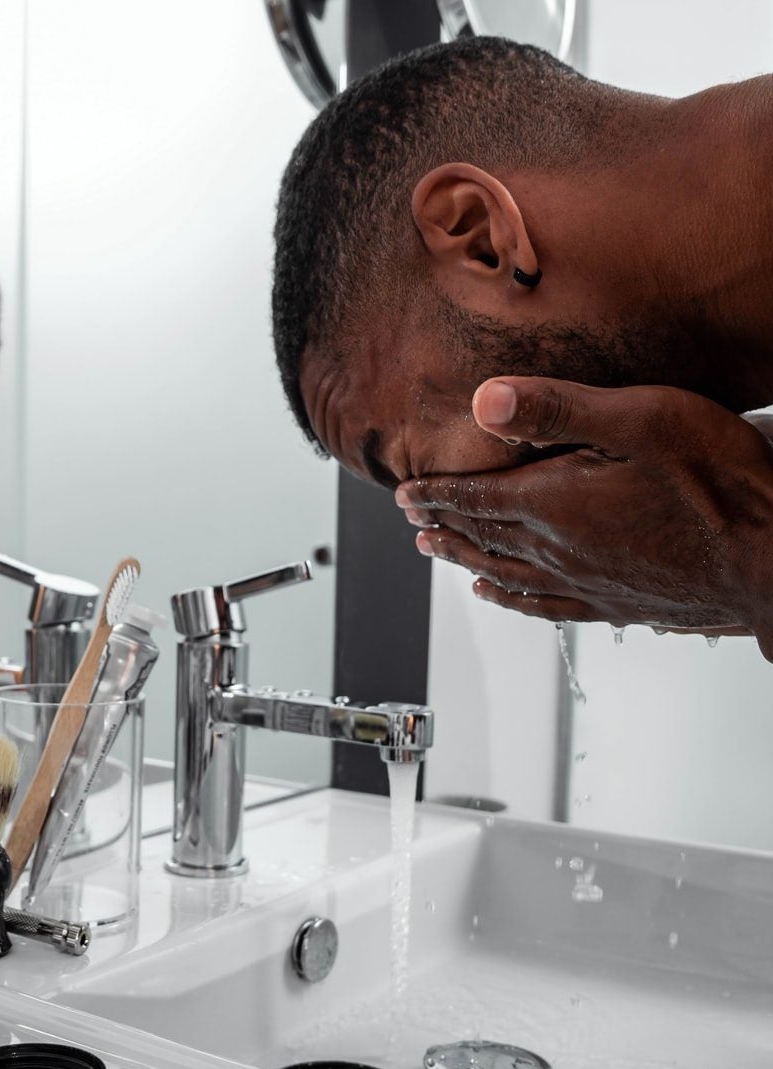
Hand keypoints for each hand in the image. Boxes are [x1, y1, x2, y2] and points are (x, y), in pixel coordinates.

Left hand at [393, 378, 772, 655]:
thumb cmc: (722, 487)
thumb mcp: (641, 421)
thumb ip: (559, 412)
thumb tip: (484, 402)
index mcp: (556, 505)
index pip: (475, 498)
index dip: (436, 494)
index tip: (405, 494)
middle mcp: (560, 551)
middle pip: (482, 537)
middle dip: (442, 524)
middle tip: (411, 521)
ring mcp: (585, 583)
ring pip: (503, 573)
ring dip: (463, 559)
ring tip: (435, 552)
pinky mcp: (614, 604)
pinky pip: (541, 607)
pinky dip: (509, 600)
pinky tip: (497, 596)